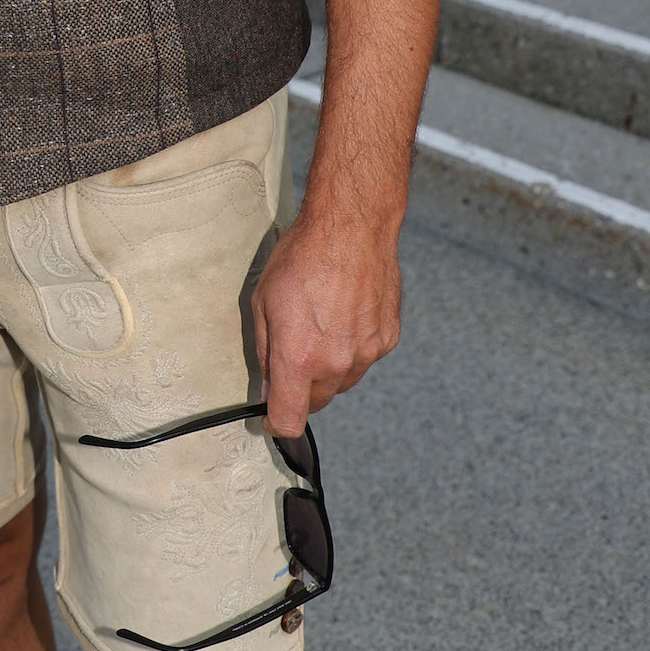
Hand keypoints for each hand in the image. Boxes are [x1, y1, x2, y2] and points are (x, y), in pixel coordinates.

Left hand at [251, 187, 402, 436]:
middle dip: (300, 389)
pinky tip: (343, 315)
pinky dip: (351, 349)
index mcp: (299, 357)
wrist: (352, 227)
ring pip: (342, 382)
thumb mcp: (263, 301)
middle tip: (291, 354)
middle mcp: (336, 363)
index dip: (277, 423)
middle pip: (316, 402)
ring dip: (327, 369)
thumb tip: (268, 386)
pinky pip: (364, 359)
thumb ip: (264, 352)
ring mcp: (367, 353)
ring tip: (319, 326)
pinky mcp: (387, 339)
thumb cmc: (301, 256)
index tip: (271, 416)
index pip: (290, 419)